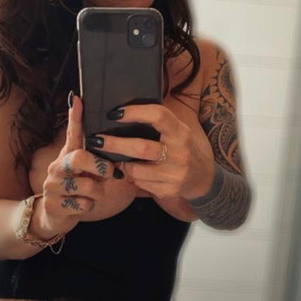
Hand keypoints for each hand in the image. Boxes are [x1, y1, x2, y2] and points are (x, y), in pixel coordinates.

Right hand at [34, 94, 131, 237]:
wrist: (54, 217)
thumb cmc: (78, 188)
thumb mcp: (87, 172)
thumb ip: (98, 158)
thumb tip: (115, 143)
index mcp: (67, 155)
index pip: (72, 133)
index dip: (75, 117)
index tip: (79, 99)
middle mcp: (56, 167)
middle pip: (79, 158)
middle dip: (100, 166)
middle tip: (110, 173)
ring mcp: (52, 186)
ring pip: (86, 186)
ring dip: (97, 193)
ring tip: (94, 193)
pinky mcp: (52, 206)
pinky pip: (82, 205)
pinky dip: (89, 207)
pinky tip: (84, 206)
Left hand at [92, 104, 215, 199]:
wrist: (205, 178)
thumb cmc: (186, 148)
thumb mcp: (180, 130)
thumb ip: (161, 122)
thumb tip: (127, 110)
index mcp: (181, 132)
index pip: (158, 116)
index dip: (135, 112)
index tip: (115, 113)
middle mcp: (179, 152)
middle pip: (141, 147)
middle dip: (115, 143)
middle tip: (96, 139)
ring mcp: (174, 174)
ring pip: (136, 169)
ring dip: (122, 164)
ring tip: (116, 158)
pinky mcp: (169, 190)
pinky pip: (141, 183)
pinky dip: (132, 177)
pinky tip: (133, 171)